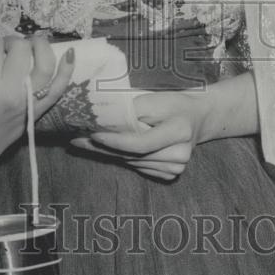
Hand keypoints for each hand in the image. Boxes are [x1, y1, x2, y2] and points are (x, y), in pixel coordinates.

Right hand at [0, 34, 74, 170]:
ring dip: (39, 46)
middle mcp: (11, 93)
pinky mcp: (39, 109)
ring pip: (45, 63)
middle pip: (20, 49)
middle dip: (11, 42)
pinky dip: (67, 69)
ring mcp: (29, 101)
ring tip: (29, 44)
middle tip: (3, 50)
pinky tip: (70, 53)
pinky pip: (59, 87)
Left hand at [69, 90, 211, 180]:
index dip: (115, 141)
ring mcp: (175, 169)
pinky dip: (118, 157)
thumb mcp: (156, 99)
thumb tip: (102, 118)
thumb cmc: (174, 104)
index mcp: (180, 133)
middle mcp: (179, 156)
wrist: (197, 117)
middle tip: (76, 139)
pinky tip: (102, 149)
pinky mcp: (168, 174)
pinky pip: (136, 166)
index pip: (141, 143)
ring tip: (83, 142)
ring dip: (106, 153)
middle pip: (133, 156)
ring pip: (131, 163)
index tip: (93, 134)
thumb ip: (131, 111)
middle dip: (103, 148)